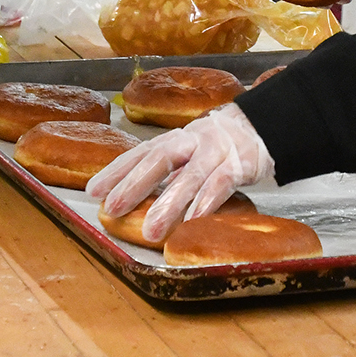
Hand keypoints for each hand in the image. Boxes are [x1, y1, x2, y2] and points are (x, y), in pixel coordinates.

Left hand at [88, 103, 273, 241]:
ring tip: (151, 230)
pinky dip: (205, 204)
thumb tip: (131, 196)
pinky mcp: (239, 165)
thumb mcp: (188, 153)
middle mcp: (191, 141)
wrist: (262, 126)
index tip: (94, 190)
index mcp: (174, 140)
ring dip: (169, 204)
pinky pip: (220, 185)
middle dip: (134, 184)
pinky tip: (192, 222)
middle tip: (112, 208)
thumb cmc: (217, 145)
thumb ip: (166, 172)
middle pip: (159, 159)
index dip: (116, 170)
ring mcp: (216, 152)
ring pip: (190, 177)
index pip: (140, 152)